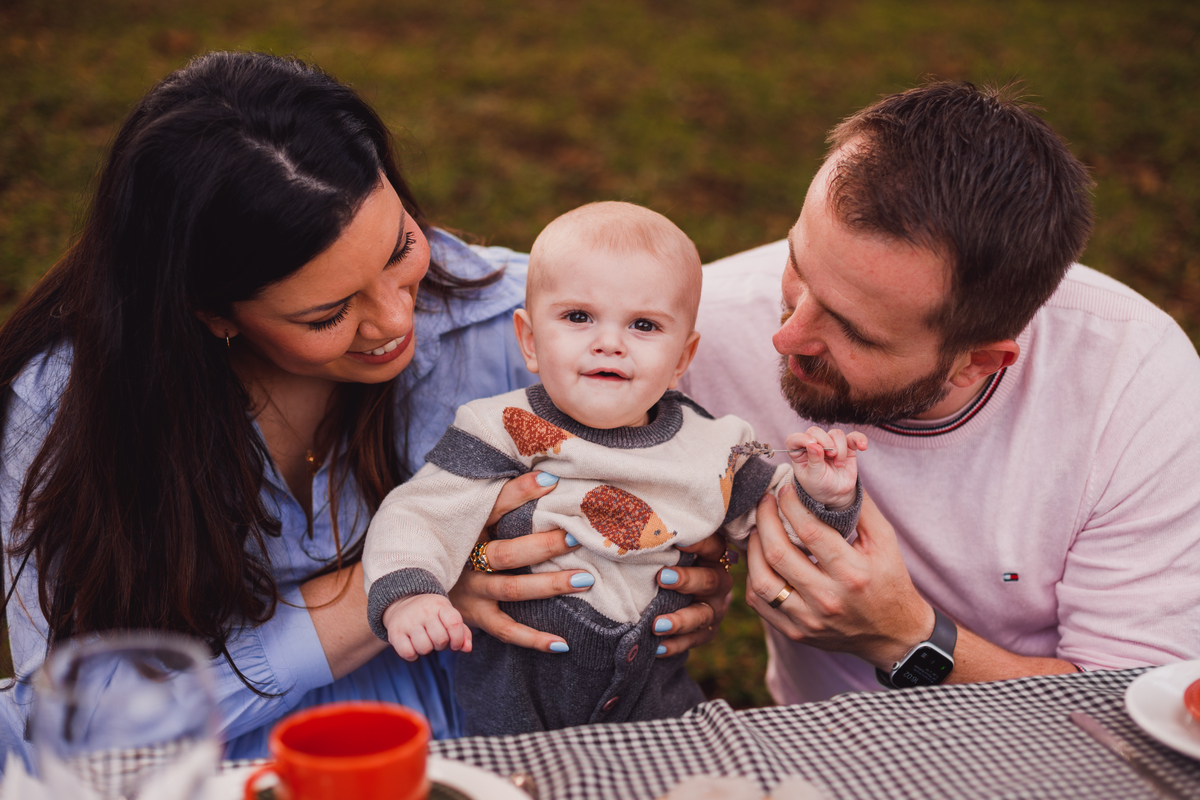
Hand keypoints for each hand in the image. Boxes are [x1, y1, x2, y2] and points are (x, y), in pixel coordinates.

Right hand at [383, 594, 471, 661]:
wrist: (403, 603)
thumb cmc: (432, 614)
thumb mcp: (448, 616)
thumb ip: (462, 632)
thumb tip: (467, 649)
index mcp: (440, 605)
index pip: (454, 623)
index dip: (458, 639)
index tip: (454, 645)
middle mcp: (423, 611)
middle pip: (440, 640)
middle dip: (441, 645)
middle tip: (435, 638)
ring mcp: (408, 621)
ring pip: (424, 649)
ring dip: (427, 650)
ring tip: (424, 641)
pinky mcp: (395, 632)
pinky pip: (408, 653)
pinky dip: (413, 656)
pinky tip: (413, 647)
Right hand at [449, 471, 590, 653]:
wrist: (411, 585)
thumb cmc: (455, 540)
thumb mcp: (464, 516)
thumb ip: (495, 499)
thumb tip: (545, 472)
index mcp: (466, 528)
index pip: (494, 507)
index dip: (520, 492)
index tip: (551, 480)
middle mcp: (466, 560)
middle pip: (507, 553)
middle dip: (543, 545)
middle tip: (576, 536)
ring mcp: (470, 591)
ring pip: (512, 590)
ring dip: (549, 585)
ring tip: (584, 579)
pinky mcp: (474, 618)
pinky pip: (506, 630)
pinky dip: (533, 639)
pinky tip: (562, 643)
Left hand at [652, 532, 733, 656]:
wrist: (686, 593)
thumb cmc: (671, 560)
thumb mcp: (672, 548)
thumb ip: (662, 539)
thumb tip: (627, 523)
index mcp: (712, 556)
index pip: (713, 546)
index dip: (699, 543)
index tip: (678, 541)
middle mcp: (718, 580)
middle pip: (709, 580)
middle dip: (686, 580)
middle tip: (661, 578)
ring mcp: (714, 608)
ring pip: (702, 615)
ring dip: (680, 620)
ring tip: (656, 625)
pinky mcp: (707, 631)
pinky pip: (694, 640)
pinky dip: (676, 645)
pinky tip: (658, 648)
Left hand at [745, 484, 930, 669]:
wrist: (894, 635)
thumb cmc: (890, 582)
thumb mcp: (885, 542)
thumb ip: (861, 509)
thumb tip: (835, 478)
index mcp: (853, 573)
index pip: (811, 532)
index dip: (791, 505)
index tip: (784, 489)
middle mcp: (828, 599)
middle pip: (779, 554)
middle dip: (764, 520)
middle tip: (764, 502)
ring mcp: (809, 619)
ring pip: (762, 582)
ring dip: (754, 549)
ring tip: (758, 530)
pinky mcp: (796, 632)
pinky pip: (760, 604)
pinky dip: (754, 578)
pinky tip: (761, 560)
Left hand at [786, 427, 866, 509]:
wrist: (835, 494)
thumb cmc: (819, 485)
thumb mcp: (813, 477)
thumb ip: (813, 461)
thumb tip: (813, 444)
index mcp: (799, 452)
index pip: (794, 439)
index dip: (802, 439)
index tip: (813, 445)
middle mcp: (813, 444)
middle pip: (816, 431)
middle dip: (825, 442)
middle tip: (830, 456)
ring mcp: (831, 443)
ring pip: (836, 433)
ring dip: (840, 448)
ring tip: (839, 464)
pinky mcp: (847, 446)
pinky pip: (854, 437)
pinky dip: (859, 439)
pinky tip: (862, 447)